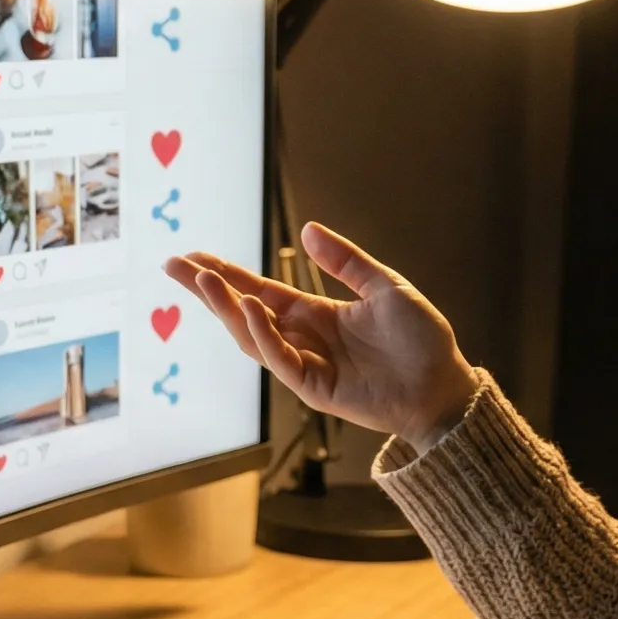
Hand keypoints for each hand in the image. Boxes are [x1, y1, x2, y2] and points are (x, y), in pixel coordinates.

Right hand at [165, 222, 479, 450]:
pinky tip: (251, 308)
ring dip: (228, 310)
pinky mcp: (317, 388)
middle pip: (243, 312)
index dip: (226, 274)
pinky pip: (281, 361)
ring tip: (206, 280)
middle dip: (208, 290)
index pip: (259, 290)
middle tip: (173, 265)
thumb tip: (307, 230)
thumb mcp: (385, 287)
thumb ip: (346, 262)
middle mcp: (303, 339)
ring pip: (253, 338)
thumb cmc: (421, 339)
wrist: (444, 384)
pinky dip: (263, 335)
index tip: (192, 257)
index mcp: (315, 314)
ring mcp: (307, 365)